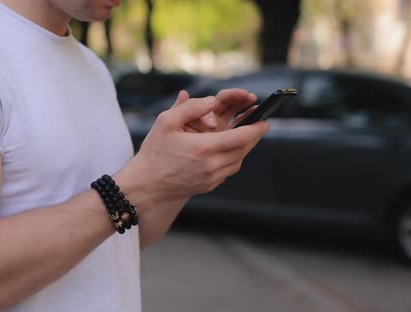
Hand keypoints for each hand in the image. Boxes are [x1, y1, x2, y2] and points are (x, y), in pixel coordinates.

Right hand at [122, 95, 269, 205]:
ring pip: (238, 161)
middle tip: (258, 125)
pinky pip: (228, 171)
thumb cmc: (154, 152)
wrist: (145, 184)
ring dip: (244, 149)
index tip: (265, 120)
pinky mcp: (209, 186)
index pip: (243, 137)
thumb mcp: (166, 122)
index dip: (257, 128)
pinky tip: (226, 151)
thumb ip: (191, 107)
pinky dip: (232, 160)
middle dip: (254, 136)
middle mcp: (212, 165)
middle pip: (245, 149)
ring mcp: (212, 178)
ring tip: (243, 137)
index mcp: (205, 148)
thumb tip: (212, 101)